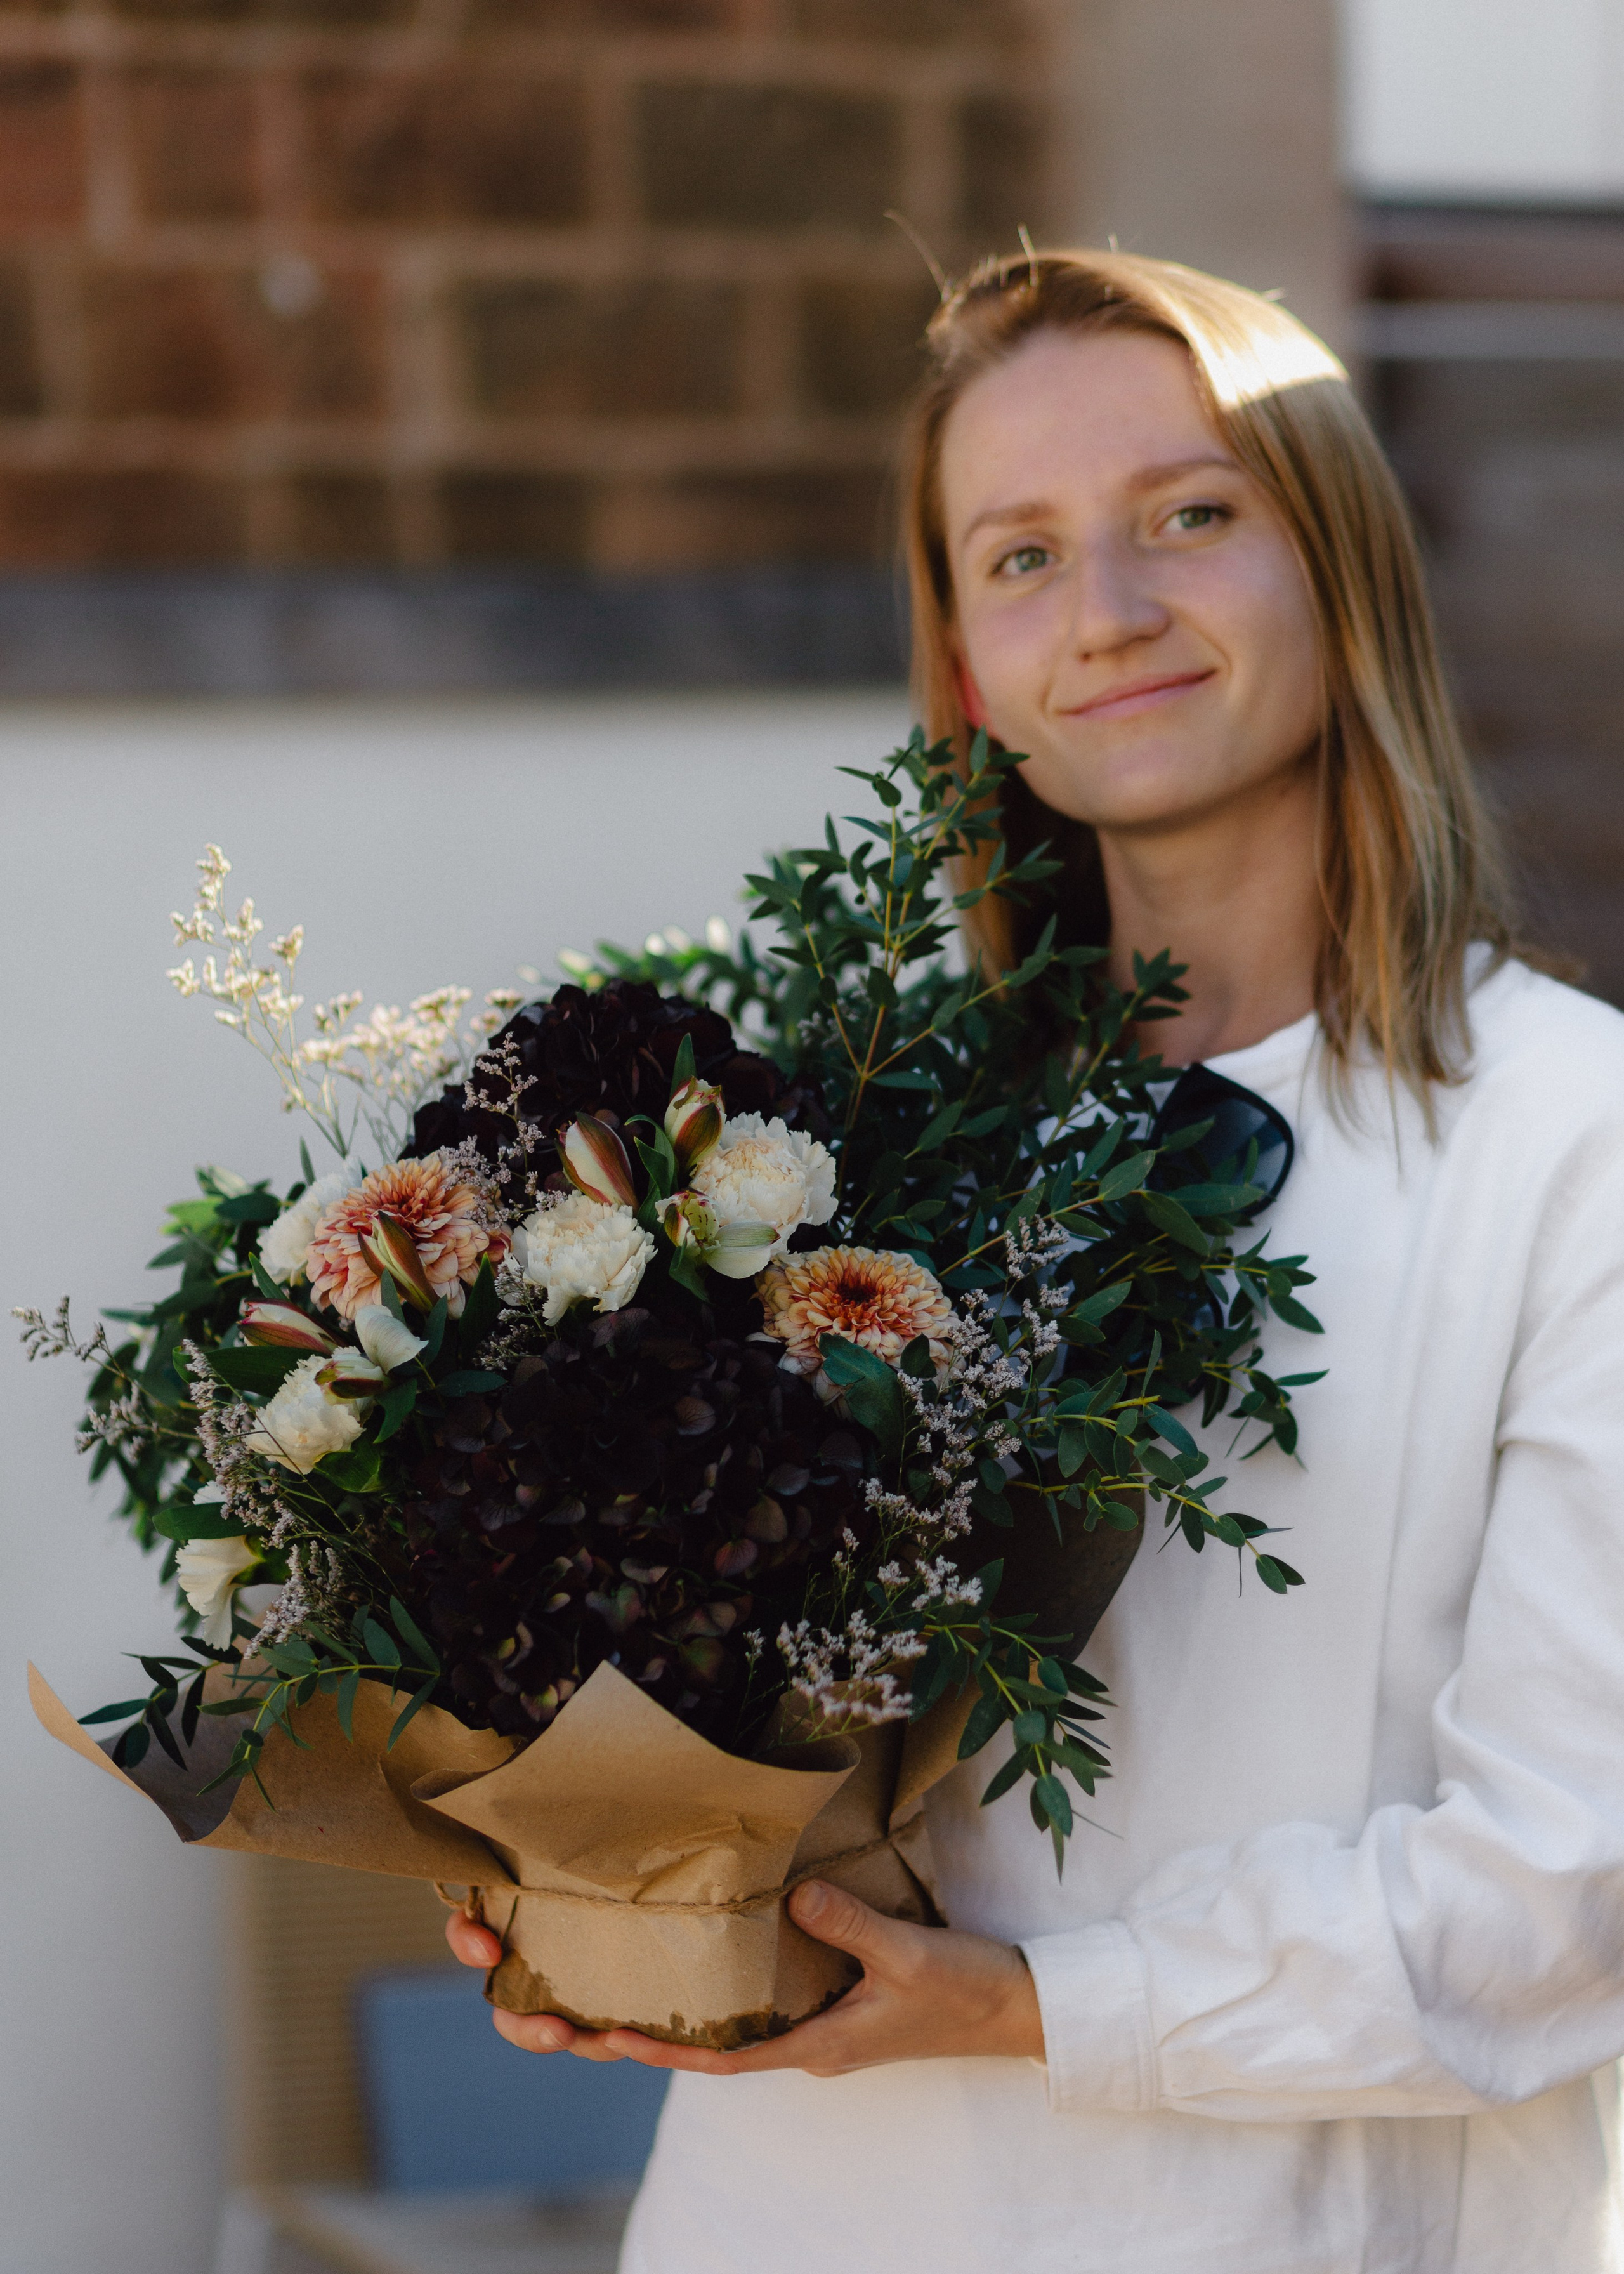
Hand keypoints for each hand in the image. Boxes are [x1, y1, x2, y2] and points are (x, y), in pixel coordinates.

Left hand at [444, 1880, 1044, 2074]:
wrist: (1019, 2005)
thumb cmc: (965, 1988)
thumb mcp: (906, 1955)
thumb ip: (849, 1926)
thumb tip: (793, 1897)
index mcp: (818, 2047)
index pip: (725, 2059)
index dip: (666, 2050)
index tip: (610, 2038)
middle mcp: (810, 2042)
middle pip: (719, 2044)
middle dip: (656, 2031)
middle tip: (587, 2013)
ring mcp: (823, 2023)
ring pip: (741, 2020)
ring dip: (689, 2007)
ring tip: (626, 1980)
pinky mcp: (839, 1999)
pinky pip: (773, 1996)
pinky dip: (734, 1981)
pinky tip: (711, 1948)